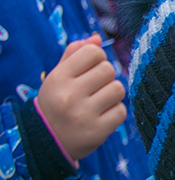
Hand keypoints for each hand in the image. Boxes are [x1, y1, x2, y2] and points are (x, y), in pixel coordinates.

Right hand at [36, 34, 126, 161]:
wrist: (48, 141)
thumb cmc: (56, 102)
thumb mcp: (57, 76)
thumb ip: (74, 55)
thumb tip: (97, 38)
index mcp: (58, 77)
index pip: (93, 52)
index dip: (97, 58)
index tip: (90, 69)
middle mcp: (69, 95)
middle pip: (109, 69)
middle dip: (106, 77)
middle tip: (94, 88)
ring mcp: (84, 115)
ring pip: (118, 89)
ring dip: (113, 94)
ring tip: (98, 101)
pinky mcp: (98, 132)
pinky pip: (121, 111)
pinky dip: (115, 112)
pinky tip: (101, 116)